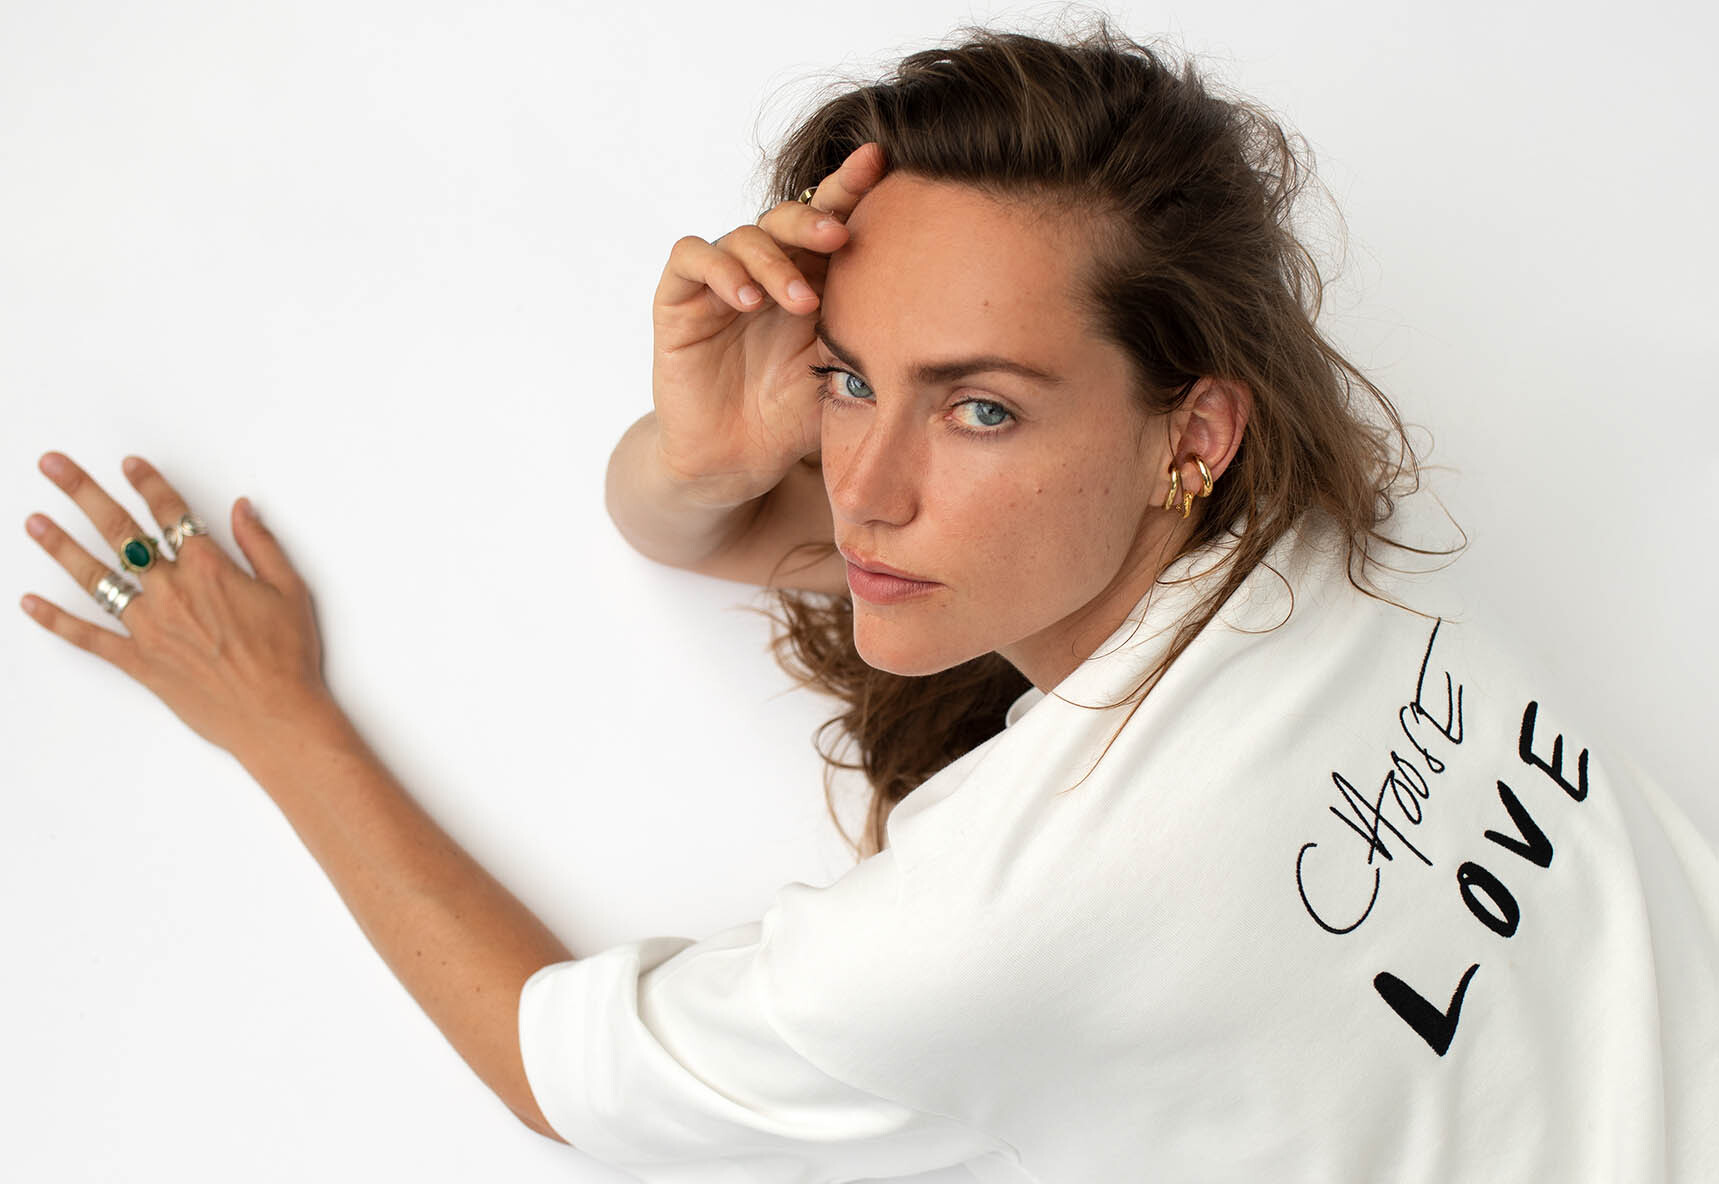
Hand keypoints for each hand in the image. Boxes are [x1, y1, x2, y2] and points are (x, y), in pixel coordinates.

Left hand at [21, 452, 339, 759]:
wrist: (275, 715)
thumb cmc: (288, 657)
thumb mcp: (290, 591)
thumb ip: (261, 545)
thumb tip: (242, 509)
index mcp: (209, 568)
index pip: (171, 513)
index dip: (148, 484)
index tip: (129, 465)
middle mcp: (171, 591)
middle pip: (120, 532)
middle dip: (83, 493)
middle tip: (54, 466)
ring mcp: (149, 626)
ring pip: (95, 577)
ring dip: (60, 546)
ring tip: (34, 521)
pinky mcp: (138, 661)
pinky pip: (88, 637)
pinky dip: (56, 621)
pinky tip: (31, 604)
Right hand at [649, 140, 884, 507]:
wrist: (741, 461)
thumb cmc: (796, 413)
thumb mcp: (842, 365)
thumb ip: (869, 323)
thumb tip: (935, 290)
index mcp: (810, 273)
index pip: (829, 217)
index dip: (851, 185)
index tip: (881, 163)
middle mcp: (765, 267)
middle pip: (788, 215)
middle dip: (815, 219)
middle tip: (840, 237)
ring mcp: (721, 281)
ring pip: (744, 236)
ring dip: (775, 263)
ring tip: (801, 303)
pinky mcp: (679, 300)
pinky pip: (692, 258)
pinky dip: (721, 270)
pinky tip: (747, 300)